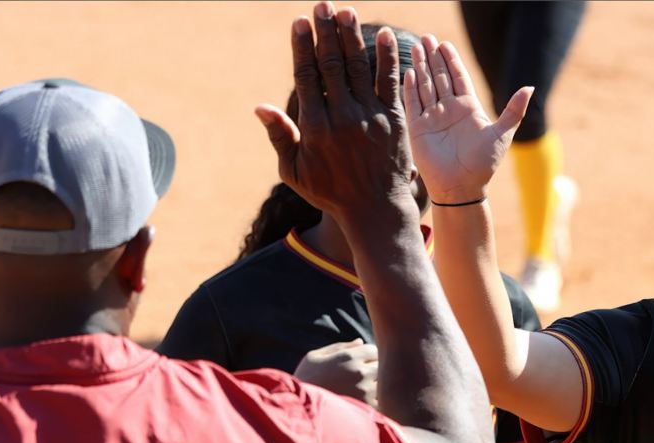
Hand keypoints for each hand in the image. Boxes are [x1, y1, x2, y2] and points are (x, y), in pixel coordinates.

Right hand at [255, 2, 415, 219]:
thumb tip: (260, 106)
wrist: (376, 210)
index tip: (300, 22)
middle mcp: (343, 117)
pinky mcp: (394, 119)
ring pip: (359, 68)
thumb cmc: (331, 192)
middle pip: (332, 64)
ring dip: (353, 37)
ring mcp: (370, 116)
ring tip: (347, 12)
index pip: (307, 77)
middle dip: (326, 32)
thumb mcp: (295, 171)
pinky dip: (388, 58)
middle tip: (323, 5)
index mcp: (316, 127)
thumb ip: (280, 136)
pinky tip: (385, 35)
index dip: (303, 47)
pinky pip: (390, 83)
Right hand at [294, 339, 378, 407]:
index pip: (373, 350)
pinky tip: (362, 403)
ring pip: (383, 383)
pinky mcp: (366, 408)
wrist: (296, 409)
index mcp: (348, 357)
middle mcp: (359, 372)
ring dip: (376, 385)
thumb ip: (339, 347)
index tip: (360, 364)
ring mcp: (365, 391)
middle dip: (373, 369)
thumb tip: (360, 342)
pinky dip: (375, 401)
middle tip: (362, 378)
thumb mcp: (315, 357)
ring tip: (361, 391)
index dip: (367, 356)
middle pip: (381, 365)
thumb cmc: (303, 379)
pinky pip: (381, 400)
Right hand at [403, 35, 532, 203]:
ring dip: (421, 67)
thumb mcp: (502, 134)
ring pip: (425, 86)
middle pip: (440, 77)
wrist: (462, 188)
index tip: (445, 44)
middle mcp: (449, 110)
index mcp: (468, 109)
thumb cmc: (483, 165)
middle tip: (426, 38)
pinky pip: (413, 104)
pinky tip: (409, 72)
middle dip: (433, 58)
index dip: (452, 60)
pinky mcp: (419, 129)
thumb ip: (513, 110)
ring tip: (416, 47)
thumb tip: (530, 87)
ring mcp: (433, 119)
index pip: (458, 78)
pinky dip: (410, 89)